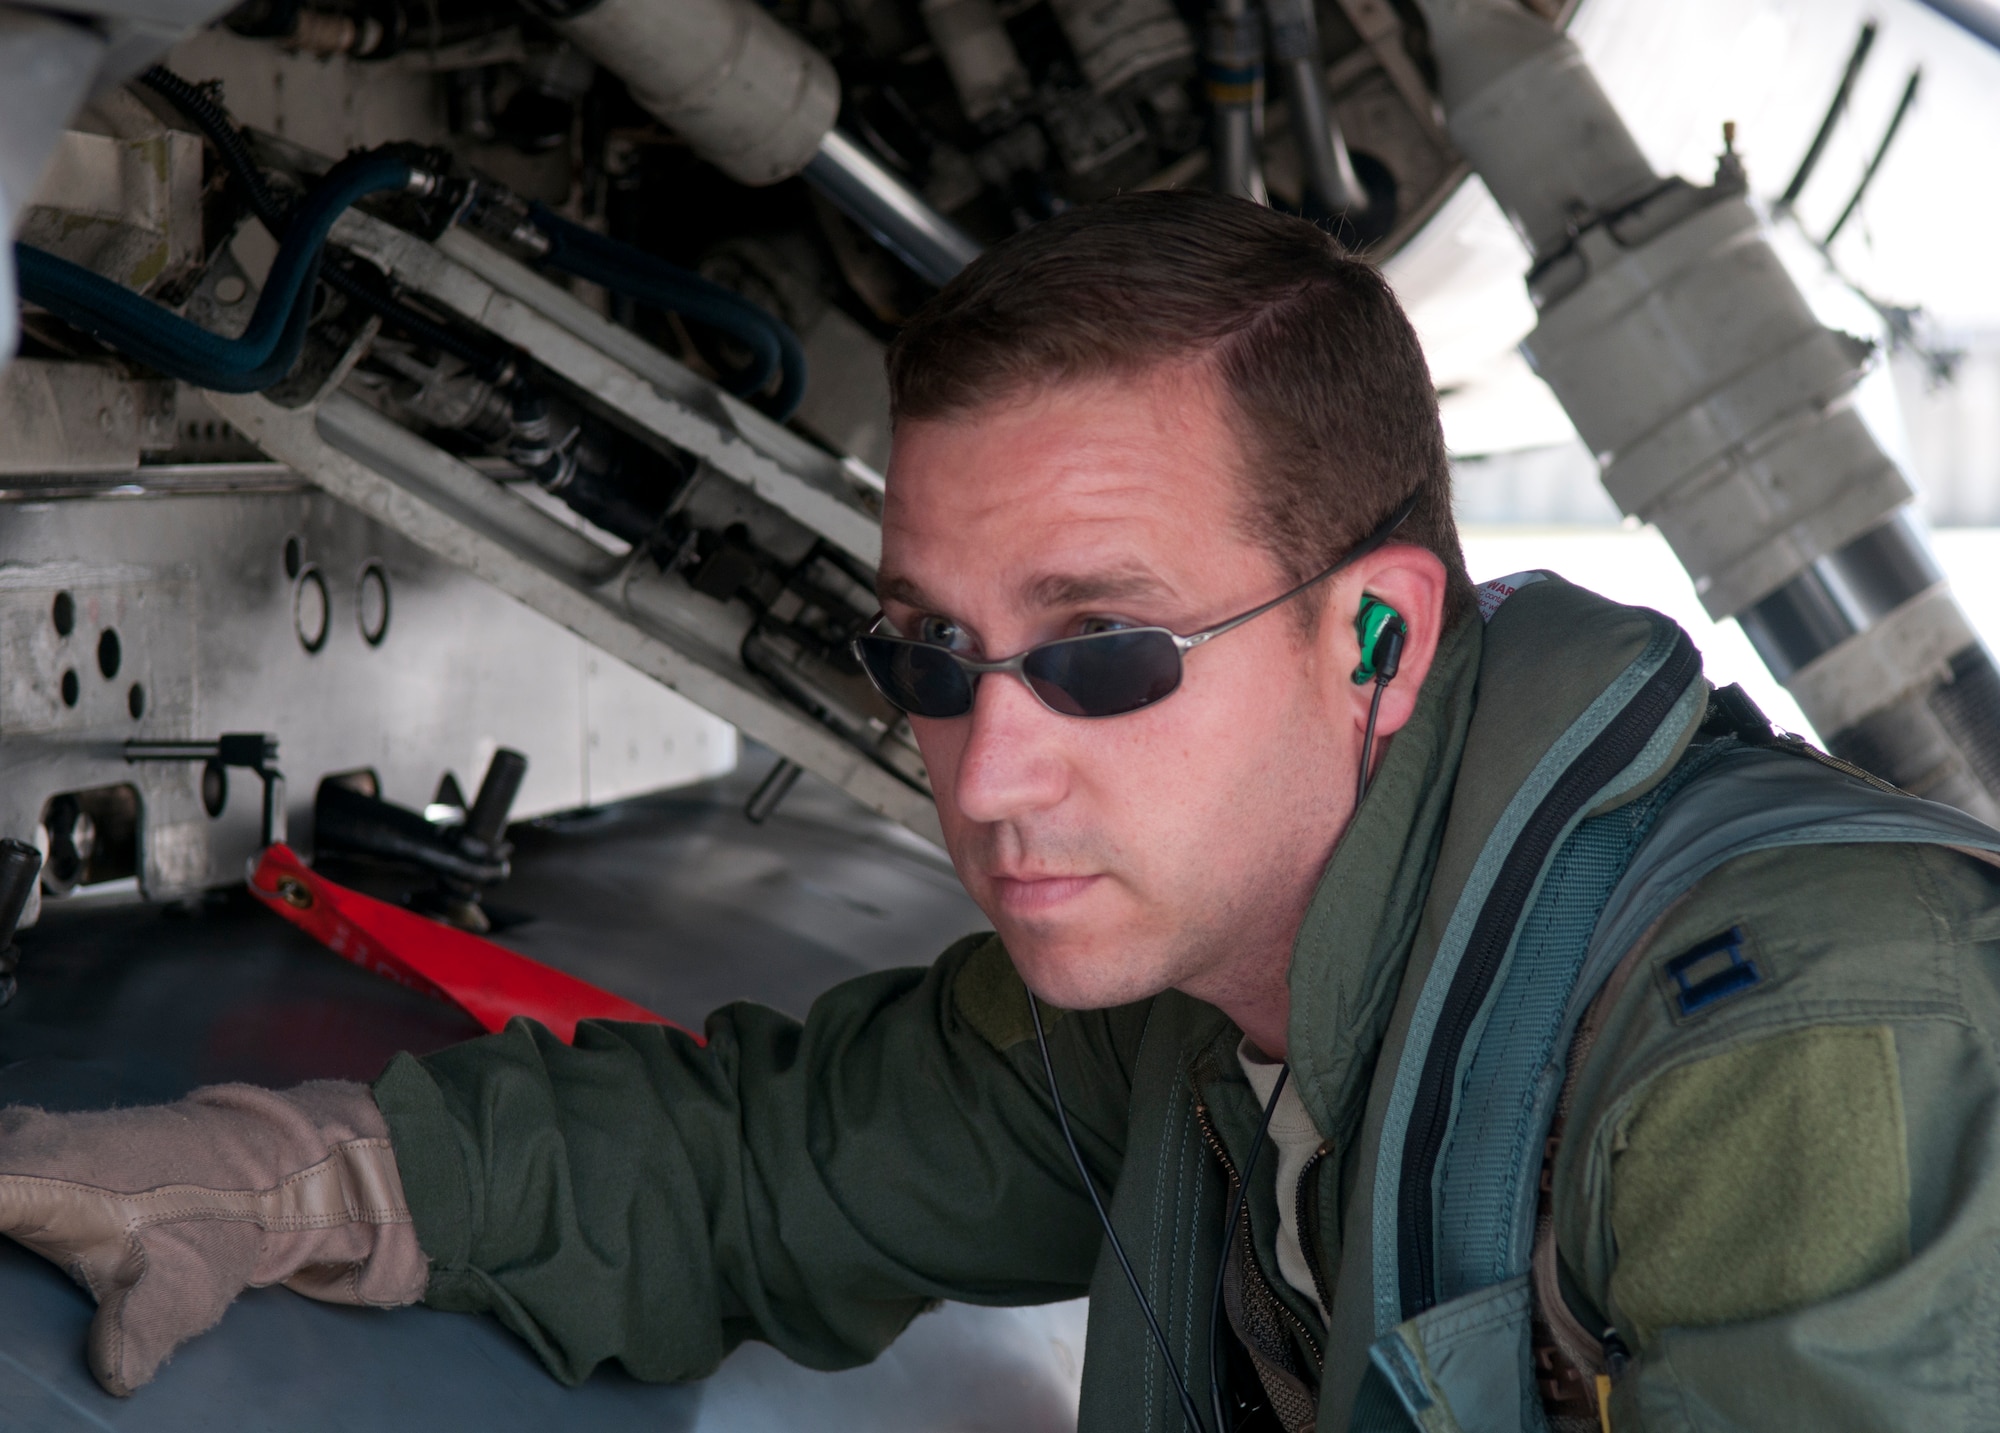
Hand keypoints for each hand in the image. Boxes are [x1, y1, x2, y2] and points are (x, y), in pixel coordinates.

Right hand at [0, 1081, 427, 1393]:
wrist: (260, 1164)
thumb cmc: (215, 1226)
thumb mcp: (186, 1287)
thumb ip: (140, 1330)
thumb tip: (112, 1375)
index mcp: (41, 1176)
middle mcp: (21, 1142)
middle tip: (1, 1286)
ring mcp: (22, 1132)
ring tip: (1, 1267)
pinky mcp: (26, 1137)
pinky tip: (4, 1232)